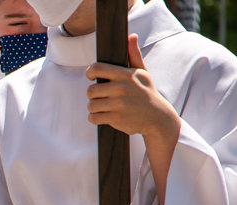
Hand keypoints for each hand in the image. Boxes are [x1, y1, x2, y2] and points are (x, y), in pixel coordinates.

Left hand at [86, 35, 178, 204]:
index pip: (96, 70)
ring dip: (95, 109)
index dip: (92, 75)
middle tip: (106, 101)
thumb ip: (132, 56)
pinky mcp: (114, 121)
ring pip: (89, 105)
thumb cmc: (150, 98)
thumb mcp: (143, 75)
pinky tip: (109, 121)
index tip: (95, 79)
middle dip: (94, 96)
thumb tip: (128, 36)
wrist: (160, 124)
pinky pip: (93, 118)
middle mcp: (122, 89)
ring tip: (110, 112)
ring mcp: (118, 106)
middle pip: (90, 91)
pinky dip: (96, 120)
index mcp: (127, 75)